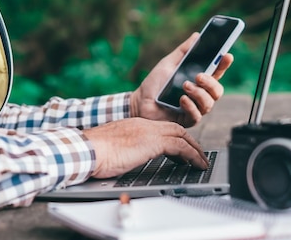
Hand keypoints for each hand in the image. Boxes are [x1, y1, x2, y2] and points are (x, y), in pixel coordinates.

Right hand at [82, 117, 207, 178]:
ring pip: (182, 136)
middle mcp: (144, 125)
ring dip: (196, 149)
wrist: (88, 149)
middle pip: (176, 128)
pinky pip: (181, 147)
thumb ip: (124, 148)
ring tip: (202, 161)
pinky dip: (193, 156)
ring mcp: (149, 132)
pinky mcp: (152, 143)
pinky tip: (197, 165)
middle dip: (190, 141)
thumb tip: (125, 157)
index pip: (162, 127)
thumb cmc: (93, 151)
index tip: (182, 148)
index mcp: (134, 124)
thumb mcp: (113, 147)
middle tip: (198, 153)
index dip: (175, 137)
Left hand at [130, 33, 233, 127]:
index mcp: (198, 80)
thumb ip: (183, 51)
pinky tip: (181, 99)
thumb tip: (197, 36)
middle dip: (211, 82)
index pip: (216, 72)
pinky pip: (196, 115)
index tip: (227, 55)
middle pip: (217, 90)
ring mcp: (195, 108)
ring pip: (209, 103)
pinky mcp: (186, 120)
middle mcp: (200, 95)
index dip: (224, 64)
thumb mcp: (169, 64)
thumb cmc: (155, 83)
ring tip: (185, 85)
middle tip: (199, 76)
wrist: (139, 101)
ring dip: (198, 93)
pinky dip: (190, 105)